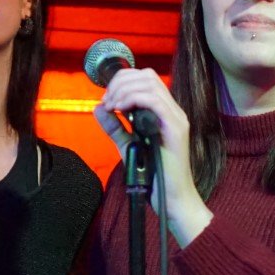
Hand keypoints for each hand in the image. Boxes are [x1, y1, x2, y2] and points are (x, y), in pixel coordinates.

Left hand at [92, 69, 211, 245]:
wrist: (172, 198)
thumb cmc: (154, 175)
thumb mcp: (128, 145)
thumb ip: (114, 127)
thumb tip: (98, 108)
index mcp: (164, 112)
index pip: (145, 79)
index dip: (122, 81)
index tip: (107, 99)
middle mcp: (173, 110)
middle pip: (147, 76)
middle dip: (120, 82)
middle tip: (107, 101)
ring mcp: (176, 118)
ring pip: (149, 84)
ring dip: (124, 90)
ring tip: (112, 106)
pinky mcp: (175, 128)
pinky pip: (154, 101)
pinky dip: (133, 99)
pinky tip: (120, 110)